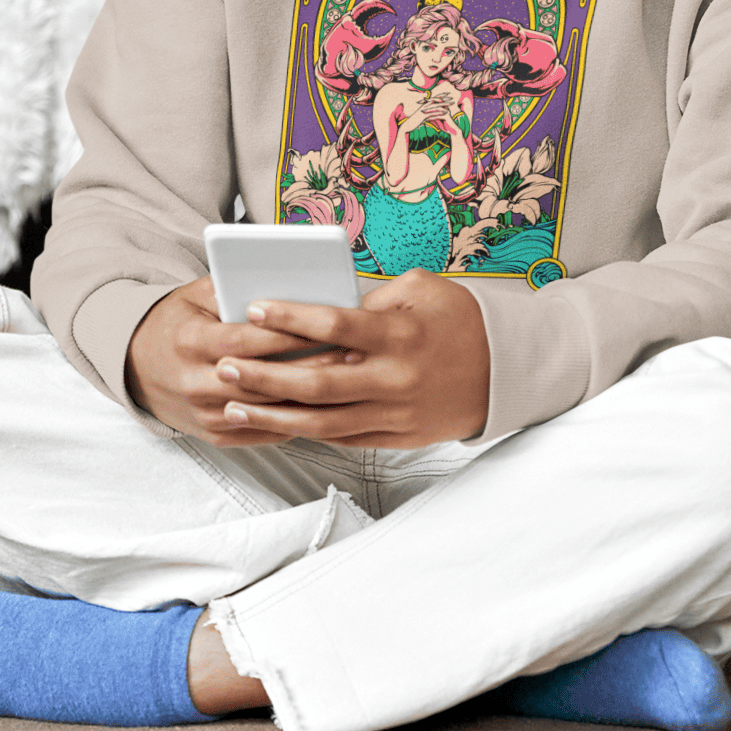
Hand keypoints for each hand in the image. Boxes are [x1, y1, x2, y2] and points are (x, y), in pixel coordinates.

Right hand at [125, 277, 358, 445]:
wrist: (136, 366)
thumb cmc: (177, 322)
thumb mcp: (196, 294)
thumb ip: (234, 288)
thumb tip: (286, 285)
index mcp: (190, 342)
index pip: (248, 341)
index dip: (289, 336)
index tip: (327, 327)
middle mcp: (195, 383)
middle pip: (264, 380)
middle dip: (310, 367)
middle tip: (352, 355)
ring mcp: (204, 415)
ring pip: (268, 412)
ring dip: (309, 397)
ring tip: (347, 379)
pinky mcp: (214, 436)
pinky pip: (263, 432)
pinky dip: (294, 419)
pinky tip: (324, 405)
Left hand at [208, 268, 489, 447]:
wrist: (507, 370)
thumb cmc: (459, 318)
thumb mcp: (420, 290)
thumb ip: (370, 300)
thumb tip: (320, 312)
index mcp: (399, 334)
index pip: (334, 325)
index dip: (289, 317)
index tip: (253, 308)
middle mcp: (395, 379)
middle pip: (317, 382)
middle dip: (265, 376)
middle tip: (223, 365)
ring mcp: (396, 414)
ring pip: (323, 422)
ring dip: (273, 415)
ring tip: (233, 404)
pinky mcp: (399, 439)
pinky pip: (344, 440)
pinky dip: (307, 432)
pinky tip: (276, 423)